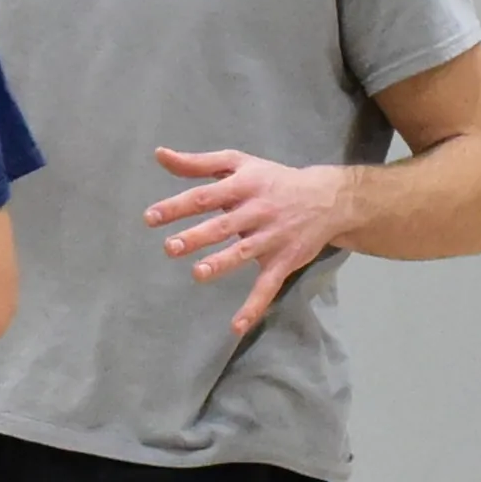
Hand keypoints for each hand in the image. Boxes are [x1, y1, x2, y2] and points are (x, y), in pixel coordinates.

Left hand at [147, 147, 349, 334]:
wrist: (329, 199)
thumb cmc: (272, 180)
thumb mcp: (238, 163)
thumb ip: (197, 163)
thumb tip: (159, 155)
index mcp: (243, 186)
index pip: (205, 196)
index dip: (177, 207)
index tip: (151, 218)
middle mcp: (257, 211)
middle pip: (223, 225)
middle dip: (197, 237)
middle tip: (170, 247)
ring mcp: (271, 238)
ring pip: (244, 253)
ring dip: (222, 264)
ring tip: (198, 273)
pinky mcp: (284, 261)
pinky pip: (268, 286)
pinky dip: (254, 306)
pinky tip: (236, 326)